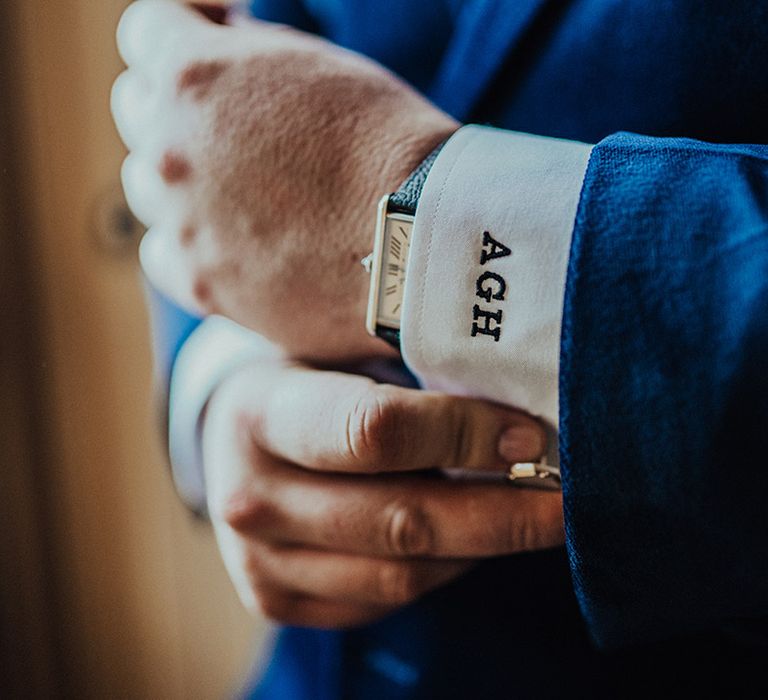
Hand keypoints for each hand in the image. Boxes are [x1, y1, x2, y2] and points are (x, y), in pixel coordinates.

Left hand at [112, 0, 458, 360]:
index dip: (189, 23)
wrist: (420, 245)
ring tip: (241, 188)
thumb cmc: (389, 148)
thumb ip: (251, 59)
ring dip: (182, 176)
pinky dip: (188, 241)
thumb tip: (225, 56)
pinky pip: (164, 254)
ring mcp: (182, 223)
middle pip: (139, 107)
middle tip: (233, 119)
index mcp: (194, 77)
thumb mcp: (320, 68)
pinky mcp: (202, 284)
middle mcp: (170, 149)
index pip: (148, 30)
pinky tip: (232, 238)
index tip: (219, 33)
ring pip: (148, 185)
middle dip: (180, 102)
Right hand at [203, 361, 563, 627]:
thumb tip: (518, 397)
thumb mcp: (337, 350)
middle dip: (501, 514)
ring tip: (522, 513)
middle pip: (400, 521)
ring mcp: (257, 563)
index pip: (373, 431)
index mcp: (260, 414)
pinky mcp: (277, 601)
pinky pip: (384, 601)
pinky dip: (440, 571)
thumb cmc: (306, 379)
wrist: (237, 437)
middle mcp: (248, 498)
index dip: (463, 435)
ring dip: (477, 547)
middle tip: (565, 498)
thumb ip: (408, 371)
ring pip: (402, 576)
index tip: (531, 436)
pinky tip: (463, 538)